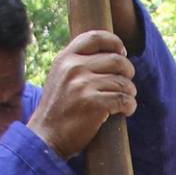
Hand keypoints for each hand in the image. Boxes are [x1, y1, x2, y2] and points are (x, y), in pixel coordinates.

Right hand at [26, 30, 137, 157]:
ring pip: (123, 82)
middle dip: (128, 72)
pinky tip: (126, 111)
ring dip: (130, 92)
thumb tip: (109, 54)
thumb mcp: (60, 77)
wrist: (45, 137)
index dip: (115, 42)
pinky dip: (130, 106)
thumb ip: (77, 64)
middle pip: (117, 60)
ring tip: (126, 100)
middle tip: (126, 84)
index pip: (95, 37)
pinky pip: (124, 99)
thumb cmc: (57, 110)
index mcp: (65, 58)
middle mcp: (74, 68)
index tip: (122, 52)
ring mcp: (83, 85)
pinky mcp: (94, 104)